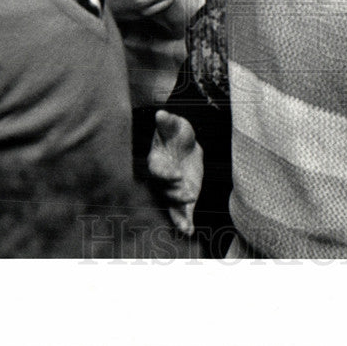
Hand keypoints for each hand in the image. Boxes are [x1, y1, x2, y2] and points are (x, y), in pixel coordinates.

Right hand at [147, 110, 202, 236]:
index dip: (165, 173)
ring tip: (185, 226)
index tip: (175, 174)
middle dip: (175, 194)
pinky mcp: (183, 199)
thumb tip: (161, 114)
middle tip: (188, 195)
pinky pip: (182, 213)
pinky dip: (184, 222)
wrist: (185, 146)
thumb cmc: (176, 134)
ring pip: (172, 206)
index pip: (158, 170)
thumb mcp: (175, 125)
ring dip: (178, 215)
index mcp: (156, 162)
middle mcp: (161, 180)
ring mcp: (171, 191)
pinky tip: (189, 232)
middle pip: (165, 190)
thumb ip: (168, 122)